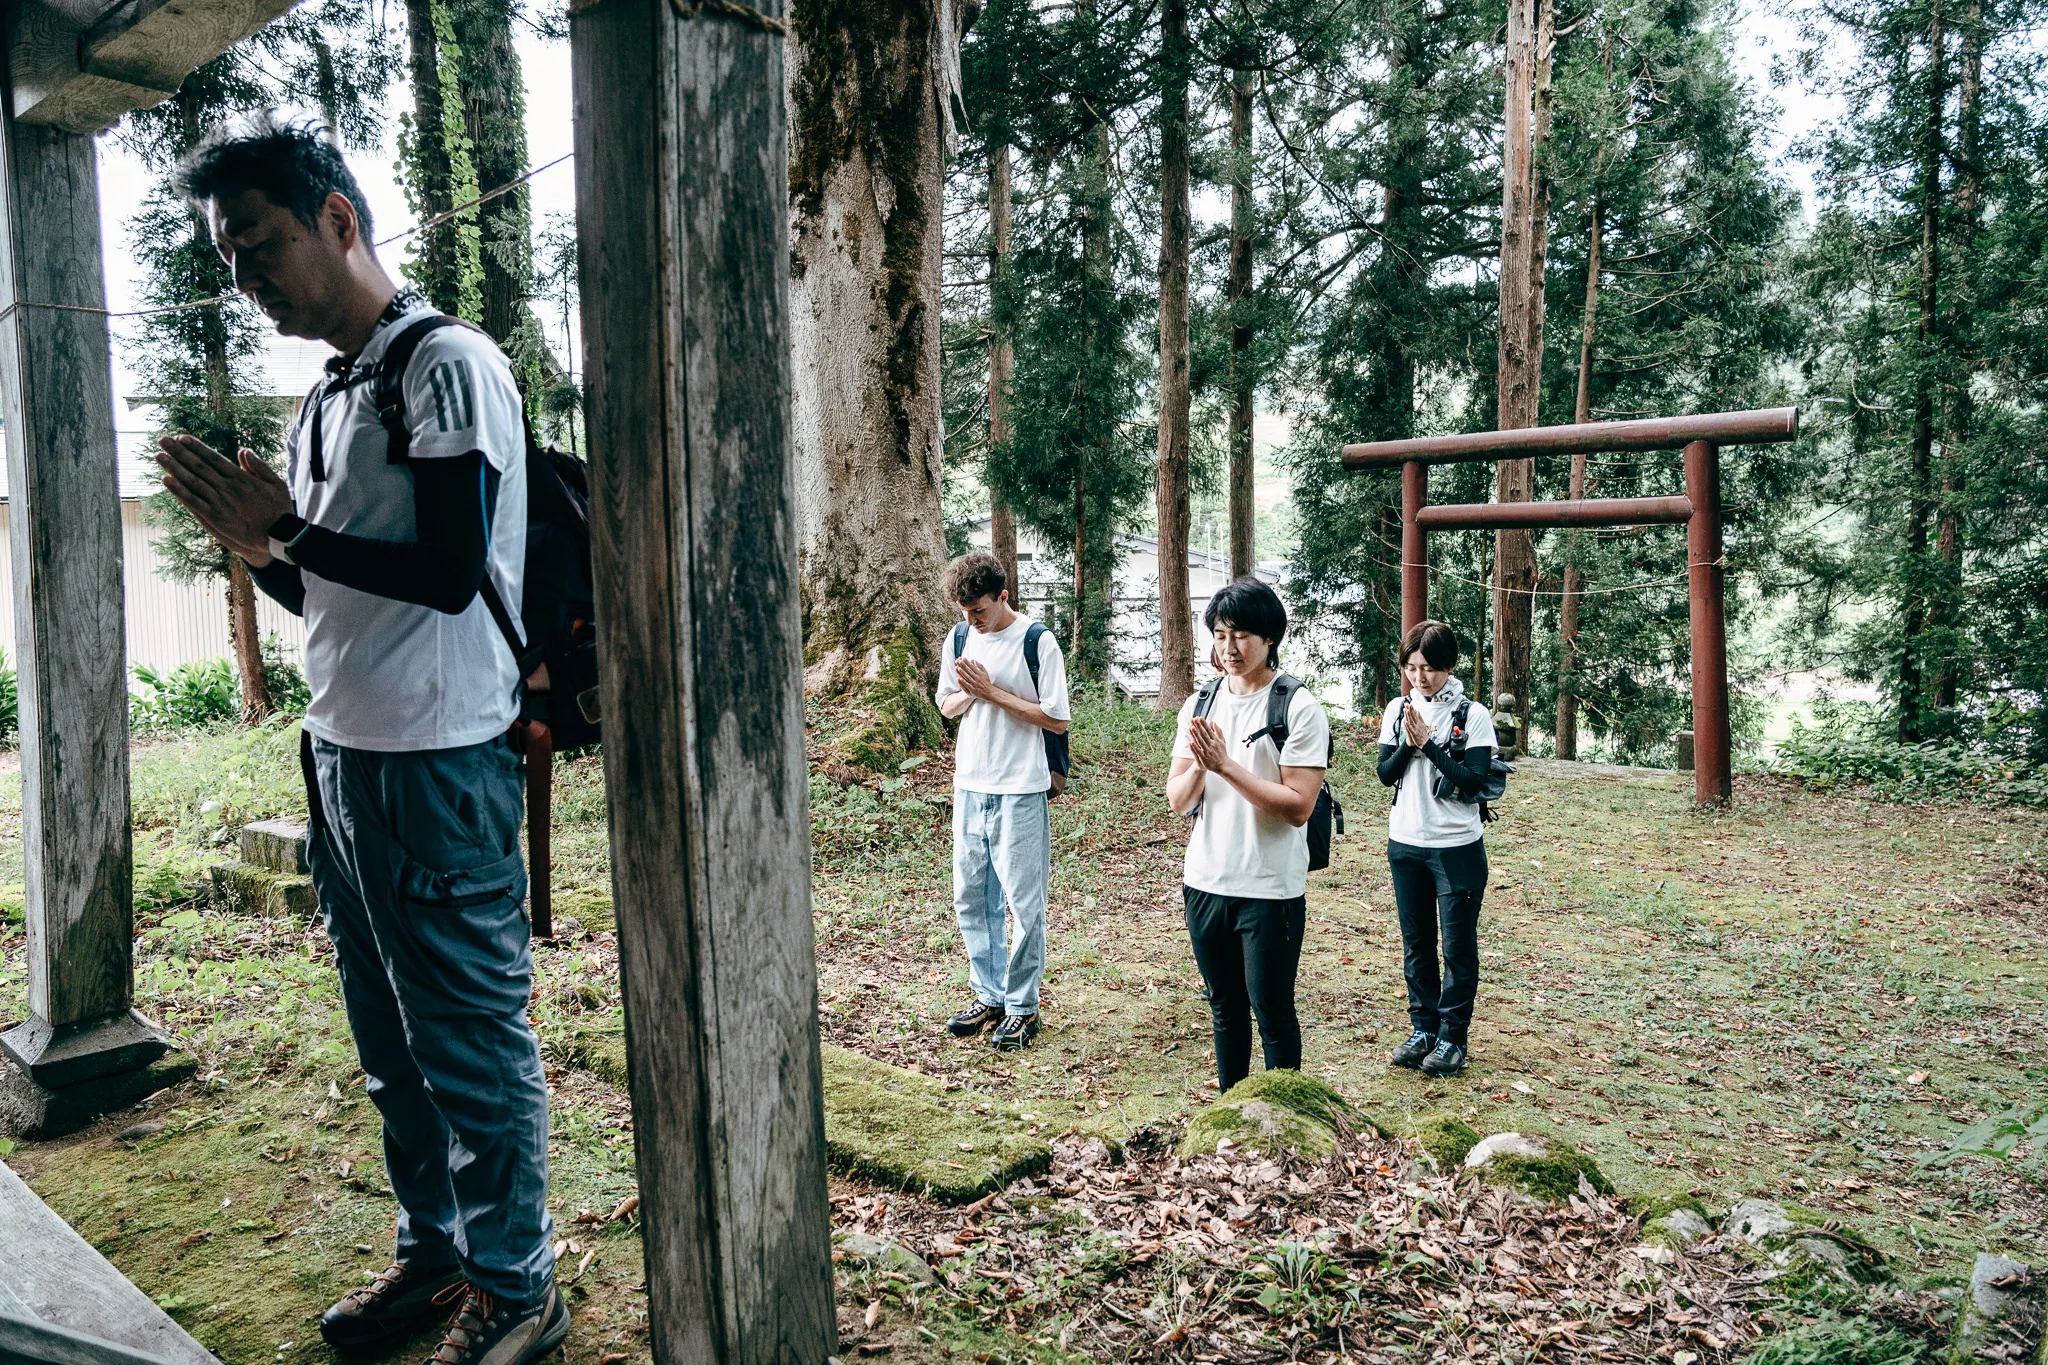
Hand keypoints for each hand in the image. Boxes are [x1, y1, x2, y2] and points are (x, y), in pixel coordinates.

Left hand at [156, 436, 292, 563]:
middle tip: (163, 440)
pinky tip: (166, 480)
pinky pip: (193, 502)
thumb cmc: (280, 510)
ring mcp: (220, 503)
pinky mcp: (215, 518)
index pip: (214, 458)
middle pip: (199, 467)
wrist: (280, 537)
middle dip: (179, 452)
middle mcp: (228, 488)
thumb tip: (243, 450)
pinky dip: (179, 491)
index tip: (182, 438)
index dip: (197, 447)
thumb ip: (259, 466)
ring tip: (159, 456)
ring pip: (192, 482)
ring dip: (174, 468)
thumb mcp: (277, 483)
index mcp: (242, 479)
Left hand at [955, 658, 996, 700]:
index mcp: (980, 674)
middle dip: (964, 666)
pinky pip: (968, 685)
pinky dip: (964, 682)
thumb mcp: (985, 673)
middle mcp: (977, 678)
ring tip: (958, 668)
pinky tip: (959, 678)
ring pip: (968, 677)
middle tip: (959, 661)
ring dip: (963, 673)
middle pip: (969, 671)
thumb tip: (974, 660)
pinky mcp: (973, 690)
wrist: (989, 692)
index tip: (963, 658)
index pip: (972, 667)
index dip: (967, 662)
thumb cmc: (986, 682)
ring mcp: (975, 684)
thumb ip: (980, 666)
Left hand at [1188, 716, 1230, 772]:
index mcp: (1216, 740)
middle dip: (1199, 726)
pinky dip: (1195, 747)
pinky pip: (1199, 752)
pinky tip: (1191, 742)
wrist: (1223, 765)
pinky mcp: (1204, 758)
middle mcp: (1212, 745)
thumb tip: (1213, 722)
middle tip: (1194, 719)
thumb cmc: (1222, 752)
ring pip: (1201, 742)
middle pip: (1204, 734)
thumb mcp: (1222, 741)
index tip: (1200, 718)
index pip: (1209, 730)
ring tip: (1191, 728)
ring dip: (1196, 735)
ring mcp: (1208, 751)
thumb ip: (1218, 731)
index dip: (1204, 724)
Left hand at [1401, 701, 1431, 748]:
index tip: (1409, 704)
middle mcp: (1417, 724)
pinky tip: (1406, 721)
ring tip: (1406, 710)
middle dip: (1410, 710)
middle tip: (1407, 704)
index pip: (1415, 715)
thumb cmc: (1423, 734)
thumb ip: (1420, 718)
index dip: (1412, 709)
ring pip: (1411, 721)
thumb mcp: (1423, 724)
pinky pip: (1410, 729)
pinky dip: (1408, 725)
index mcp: (1419, 722)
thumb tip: (1418, 711)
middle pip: (1413, 716)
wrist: (1425, 742)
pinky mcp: (1414, 733)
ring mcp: (1415, 728)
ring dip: (1409, 716)